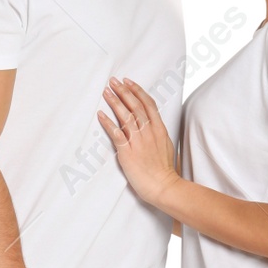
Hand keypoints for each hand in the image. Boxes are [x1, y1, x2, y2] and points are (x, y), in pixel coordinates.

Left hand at [97, 76, 179, 205]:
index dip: (137, 91)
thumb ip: (157, 133)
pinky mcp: (128, 152)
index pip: (148, 103)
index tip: (128, 82)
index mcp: (159, 129)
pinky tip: (100, 114)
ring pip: (126, 116)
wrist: (164, 186)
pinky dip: (107, 123)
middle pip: (135, 106)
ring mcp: (138, 141)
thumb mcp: (166, 146)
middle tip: (113, 81)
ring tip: (106, 92)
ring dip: (115, 102)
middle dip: (123, 91)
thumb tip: (151, 126)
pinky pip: (116, 134)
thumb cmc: (165, 170)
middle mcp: (149, 132)